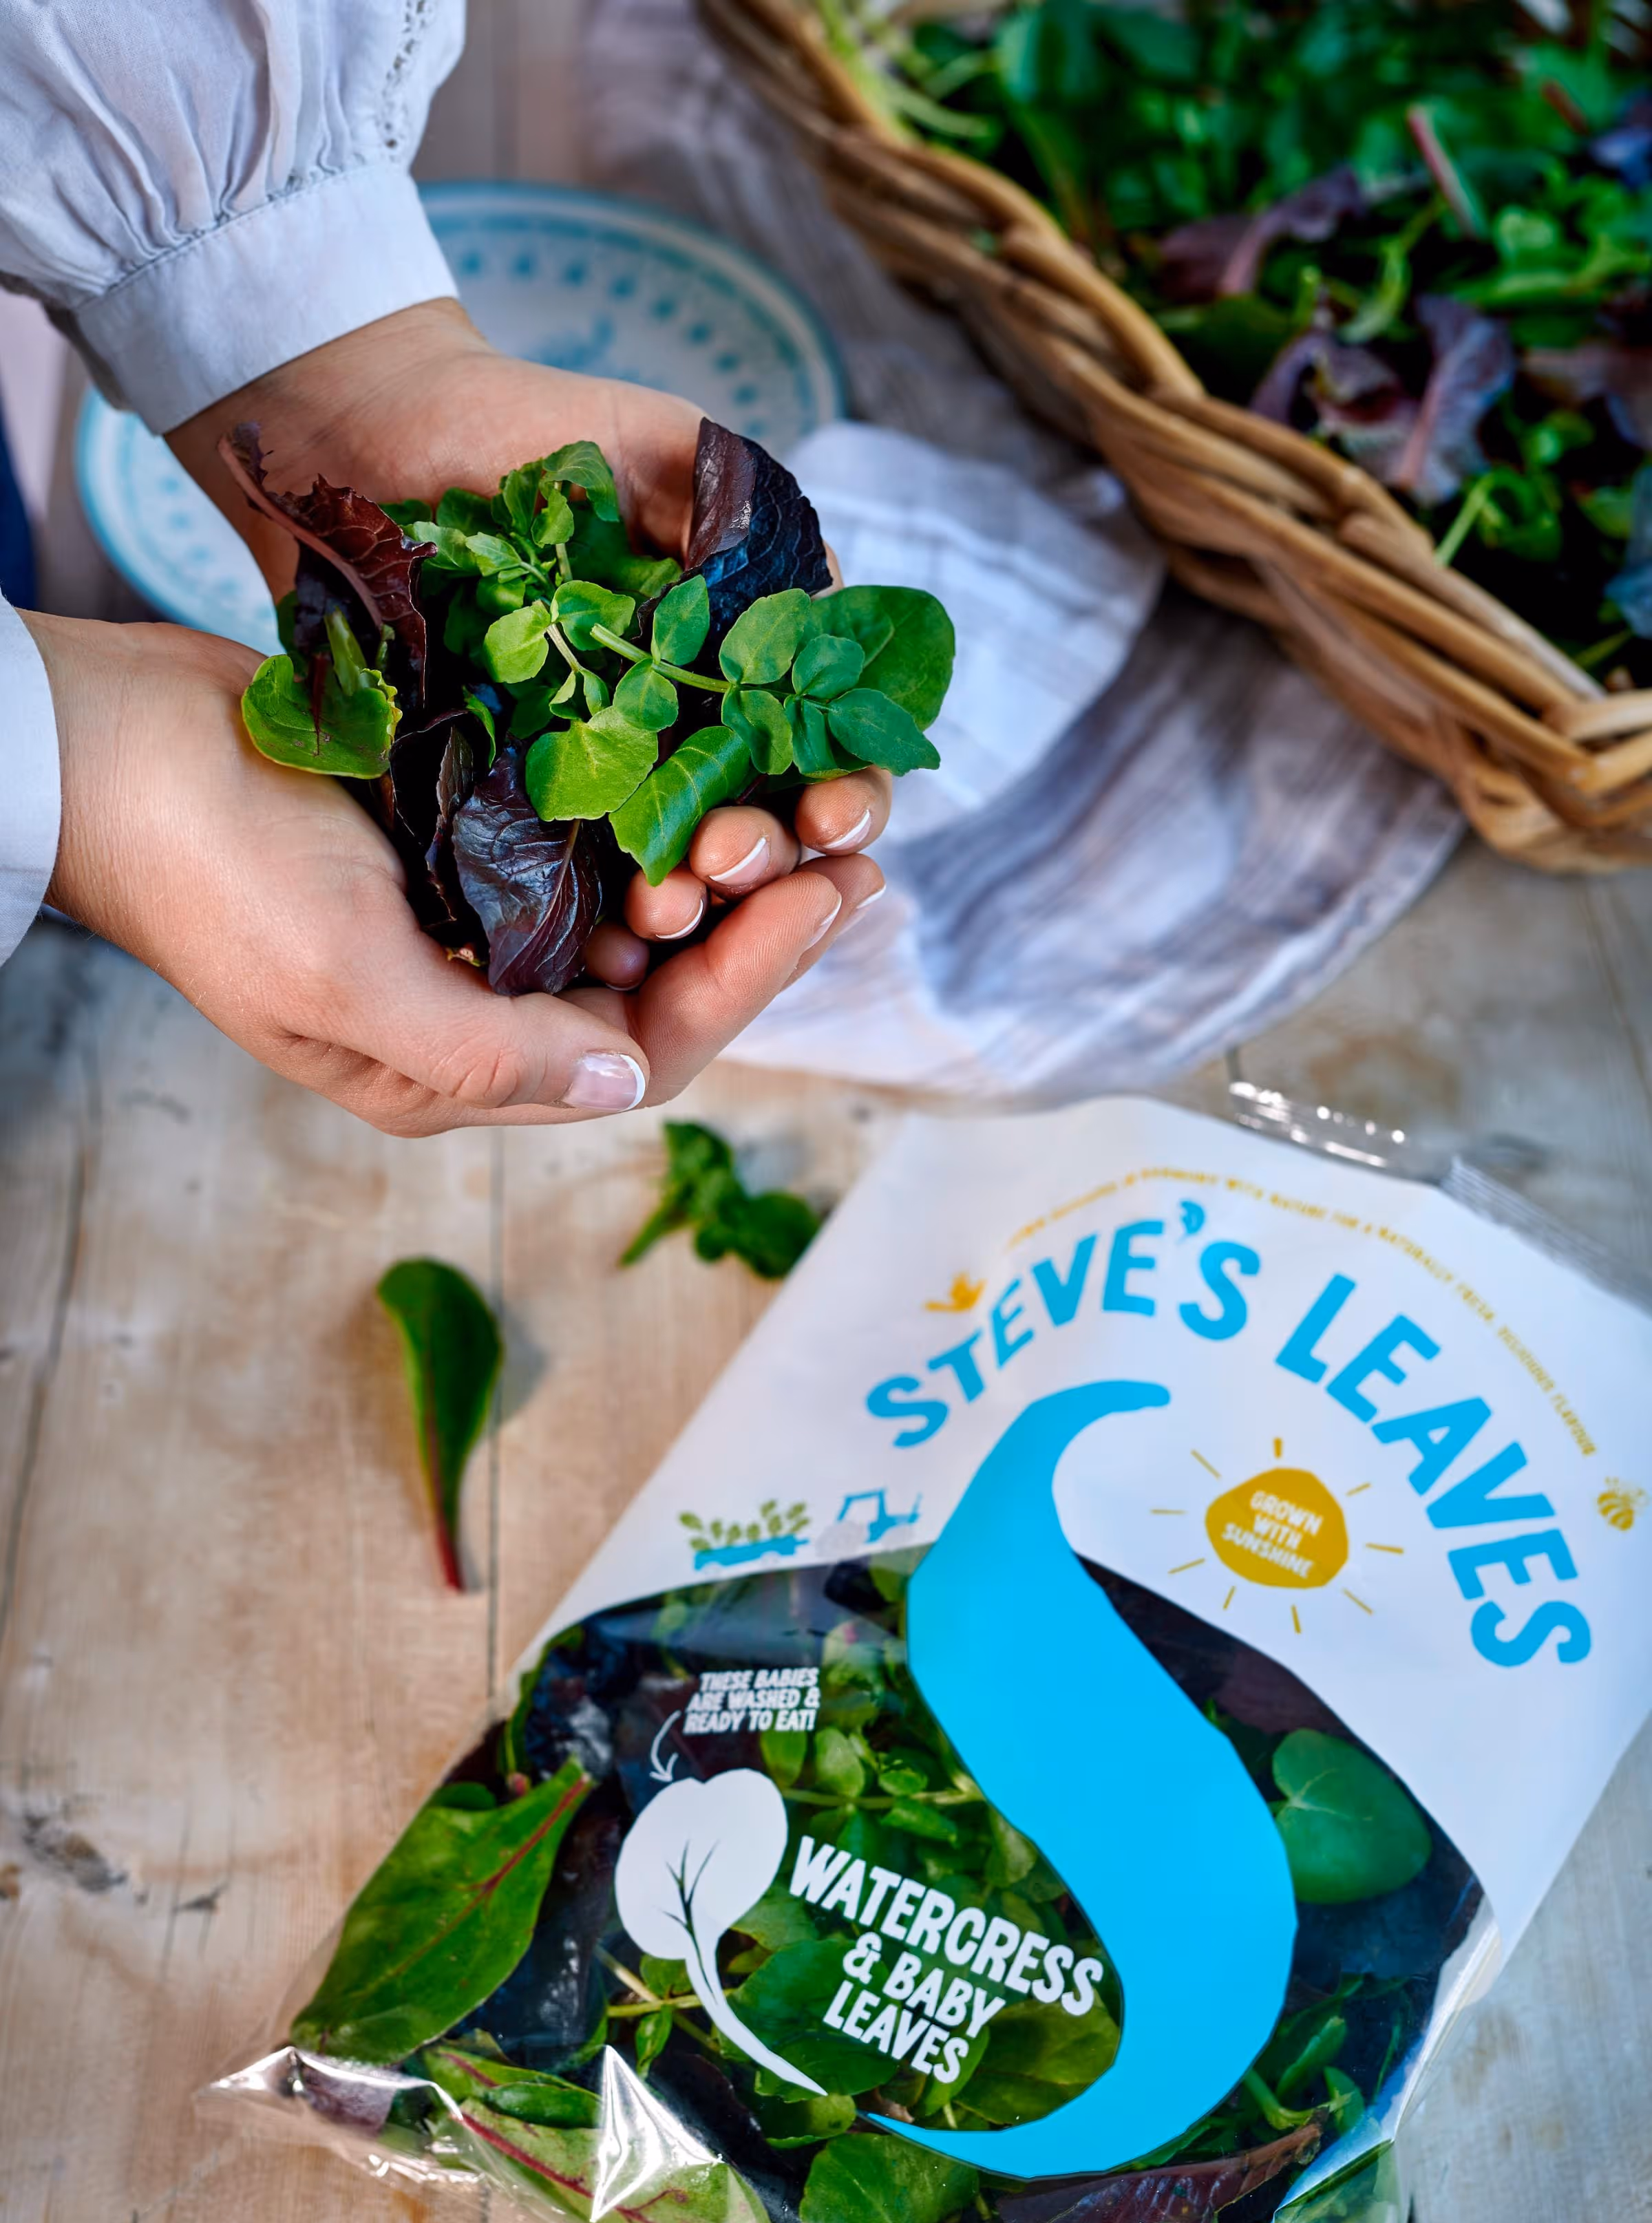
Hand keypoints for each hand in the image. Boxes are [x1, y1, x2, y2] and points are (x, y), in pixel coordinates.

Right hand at [26, 613, 879, 1134]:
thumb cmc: (212, 873)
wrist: (109, 747)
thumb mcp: (345, 980)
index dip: (745, 983)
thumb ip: (486, 1051)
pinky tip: (709, 758)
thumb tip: (626, 1089)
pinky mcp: (459, 828)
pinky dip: (649, 805)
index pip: (641, 1051)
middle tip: (851, 849)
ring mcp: (468, 913)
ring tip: (802, 802)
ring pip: (632, 908)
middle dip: (755, 925)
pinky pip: (587, 835)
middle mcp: (475, 1002)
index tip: (827, 899)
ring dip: (713, 862)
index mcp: (451, 1064)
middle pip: (656, 982)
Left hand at [167, 300, 889, 985]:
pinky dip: (588, 919)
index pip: (824, 760)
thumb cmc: (524, 429)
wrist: (373, 434)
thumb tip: (836, 610)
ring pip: (668, 873)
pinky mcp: (505, 800)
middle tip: (726, 860)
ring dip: (684, 907)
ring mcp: (593, 775)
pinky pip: (559, 881)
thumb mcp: (662, 447)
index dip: (846, 799)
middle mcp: (678, 735)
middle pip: (759, 837)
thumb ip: (751, 520)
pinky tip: (596, 941)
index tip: (831, 816)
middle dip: (764, 863)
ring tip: (661, 912)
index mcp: (735, 666)